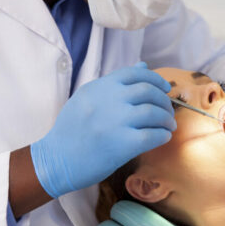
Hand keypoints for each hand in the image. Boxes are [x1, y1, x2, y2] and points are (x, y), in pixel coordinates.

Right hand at [30, 62, 175, 197]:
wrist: (56, 160)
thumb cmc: (72, 130)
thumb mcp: (87, 98)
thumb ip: (115, 82)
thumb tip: (143, 65)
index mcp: (100, 87)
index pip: (136, 73)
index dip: (155, 79)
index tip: (165, 88)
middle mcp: (109, 100)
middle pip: (148, 91)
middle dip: (164, 101)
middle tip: (168, 110)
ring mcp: (116, 122)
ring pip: (154, 113)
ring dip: (166, 119)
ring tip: (168, 125)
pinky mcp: (122, 145)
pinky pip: (153, 135)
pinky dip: (163, 135)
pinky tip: (163, 137)